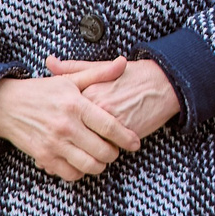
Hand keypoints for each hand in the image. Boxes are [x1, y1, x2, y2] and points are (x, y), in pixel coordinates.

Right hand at [0, 61, 141, 182]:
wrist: (5, 105)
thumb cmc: (42, 92)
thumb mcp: (70, 80)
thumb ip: (99, 73)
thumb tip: (123, 62)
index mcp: (75, 105)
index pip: (109, 126)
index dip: (126, 138)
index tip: (135, 144)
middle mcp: (66, 126)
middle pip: (103, 150)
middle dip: (114, 153)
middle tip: (114, 149)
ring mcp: (54, 143)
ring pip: (89, 165)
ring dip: (99, 165)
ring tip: (100, 157)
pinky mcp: (44, 157)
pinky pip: (70, 174)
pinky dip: (80, 171)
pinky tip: (81, 162)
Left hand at [51, 52, 181, 140]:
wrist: (165, 83)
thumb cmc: (134, 75)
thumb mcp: (102, 67)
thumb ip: (74, 68)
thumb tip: (49, 62)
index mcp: (87, 92)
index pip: (63, 116)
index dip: (61, 124)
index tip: (61, 127)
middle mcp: (97, 108)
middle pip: (74, 134)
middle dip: (70, 142)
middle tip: (69, 144)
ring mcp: (111, 123)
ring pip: (89, 145)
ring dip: (85, 152)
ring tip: (86, 150)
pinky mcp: (125, 135)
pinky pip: (107, 151)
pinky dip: (102, 153)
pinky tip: (101, 151)